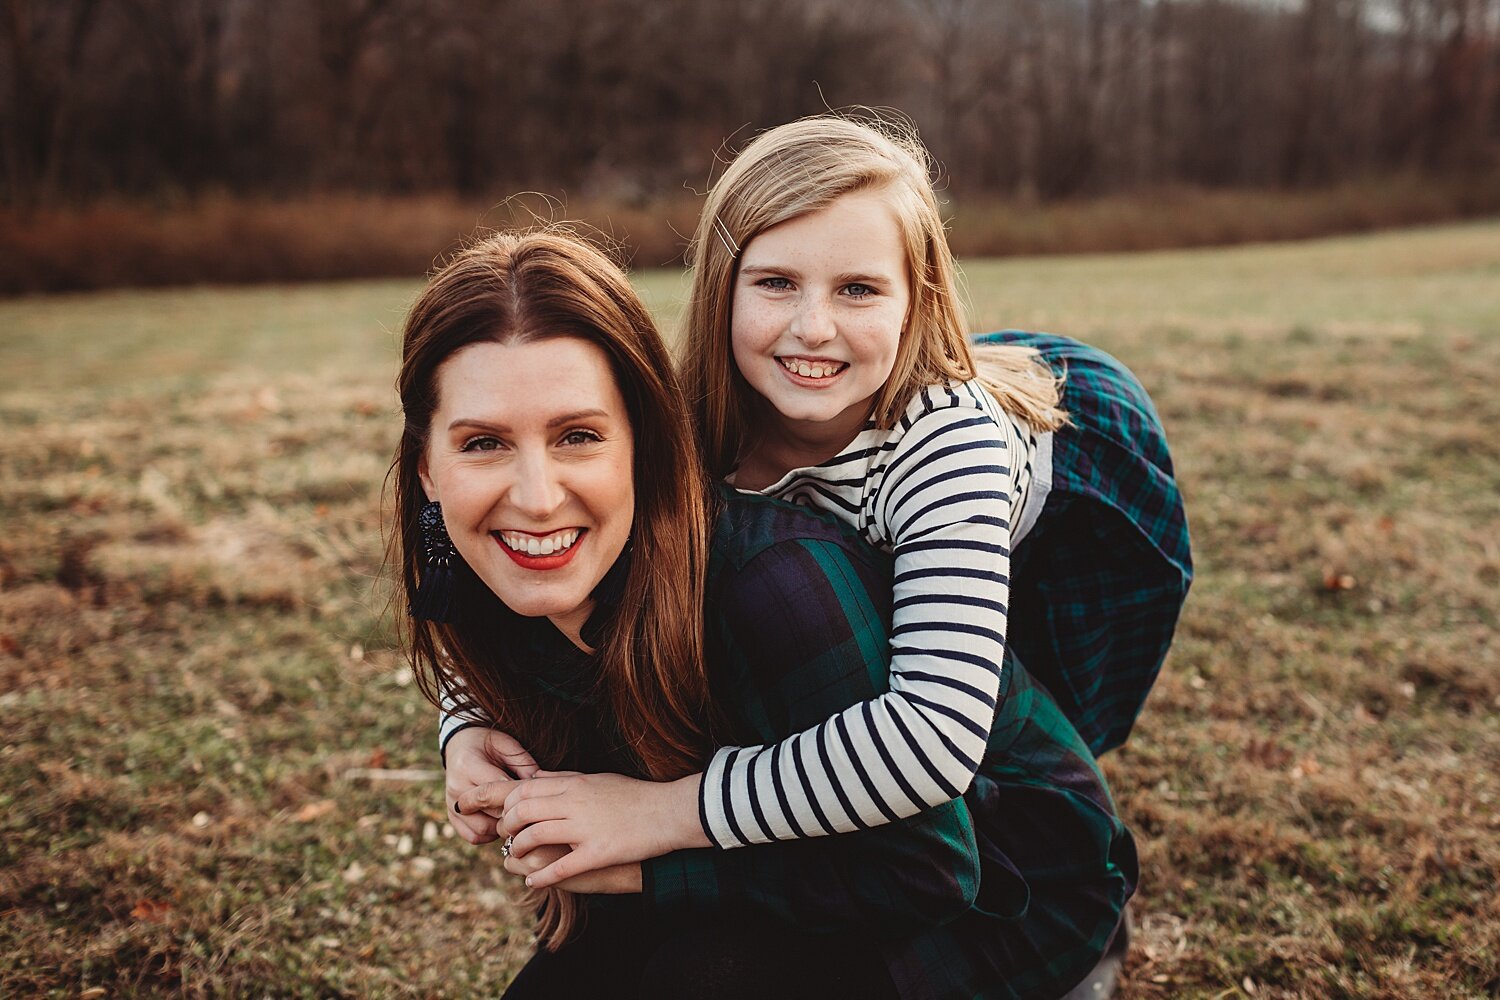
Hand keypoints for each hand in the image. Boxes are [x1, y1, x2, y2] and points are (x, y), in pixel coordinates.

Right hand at [444, 727, 537, 844]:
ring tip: (517, 816)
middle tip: (531, 811)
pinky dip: (491, 835)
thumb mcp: (508, 745)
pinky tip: (502, 823)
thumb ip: (524, 765)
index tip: (536, 799)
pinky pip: (474, 836)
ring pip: (482, 829)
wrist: (461, 745)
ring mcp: (451, 804)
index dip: (520, 797)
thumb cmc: (489, 744)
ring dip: (503, 827)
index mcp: (468, 765)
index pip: (497, 790)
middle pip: (492, 812)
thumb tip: (541, 790)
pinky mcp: (452, 817)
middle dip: (514, 813)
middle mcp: (456, 787)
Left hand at [458, 770, 710, 888]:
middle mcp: (574, 802)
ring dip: (519, 849)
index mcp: (574, 783)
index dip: (507, 804)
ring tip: (515, 857)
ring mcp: (585, 827)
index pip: (525, 789)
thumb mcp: (598, 778)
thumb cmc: (636, 795)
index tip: (505, 815)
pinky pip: (560, 868)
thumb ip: (564, 778)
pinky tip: (534, 883)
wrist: (670, 810)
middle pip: (523, 810)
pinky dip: (541, 877)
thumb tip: (534, 777)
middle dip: (507, 826)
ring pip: (535, 836)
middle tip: (505, 837)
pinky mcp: (598, 852)